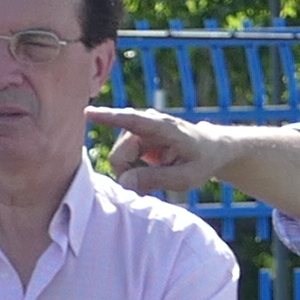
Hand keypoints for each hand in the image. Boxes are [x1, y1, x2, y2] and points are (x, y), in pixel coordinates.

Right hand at [83, 102, 214, 187]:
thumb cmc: (202, 162)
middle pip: (118, 155)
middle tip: (152, 186)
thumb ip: (155, 179)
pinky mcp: (135, 137)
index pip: (132, 121)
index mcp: (163, 127)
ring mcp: (139, 129)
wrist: (211, 149)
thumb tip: (124, 182)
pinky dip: (133, 170)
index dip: (109, 118)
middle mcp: (147, 123)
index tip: (88, 113)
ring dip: (132, 173)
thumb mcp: (186, 178)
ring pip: (118, 159)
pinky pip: (123, 159)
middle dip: (128, 174)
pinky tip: (152, 171)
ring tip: (159, 175)